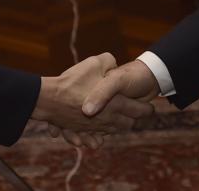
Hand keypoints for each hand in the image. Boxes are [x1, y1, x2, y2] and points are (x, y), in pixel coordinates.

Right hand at [31, 53, 153, 142]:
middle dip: (134, 118)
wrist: (48, 99)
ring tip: (120, 119)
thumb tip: (113, 64)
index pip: (140, 111)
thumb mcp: (94, 63)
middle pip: (129, 124)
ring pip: (114, 131)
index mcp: (117, 104)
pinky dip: (101, 135)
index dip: (147, 109)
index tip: (150, 106)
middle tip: (136, 112)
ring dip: (119, 126)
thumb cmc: (73, 81)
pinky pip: (97, 138)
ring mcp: (96, 127)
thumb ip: (109, 61)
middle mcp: (109, 119)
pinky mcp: (83, 132)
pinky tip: (100, 129)